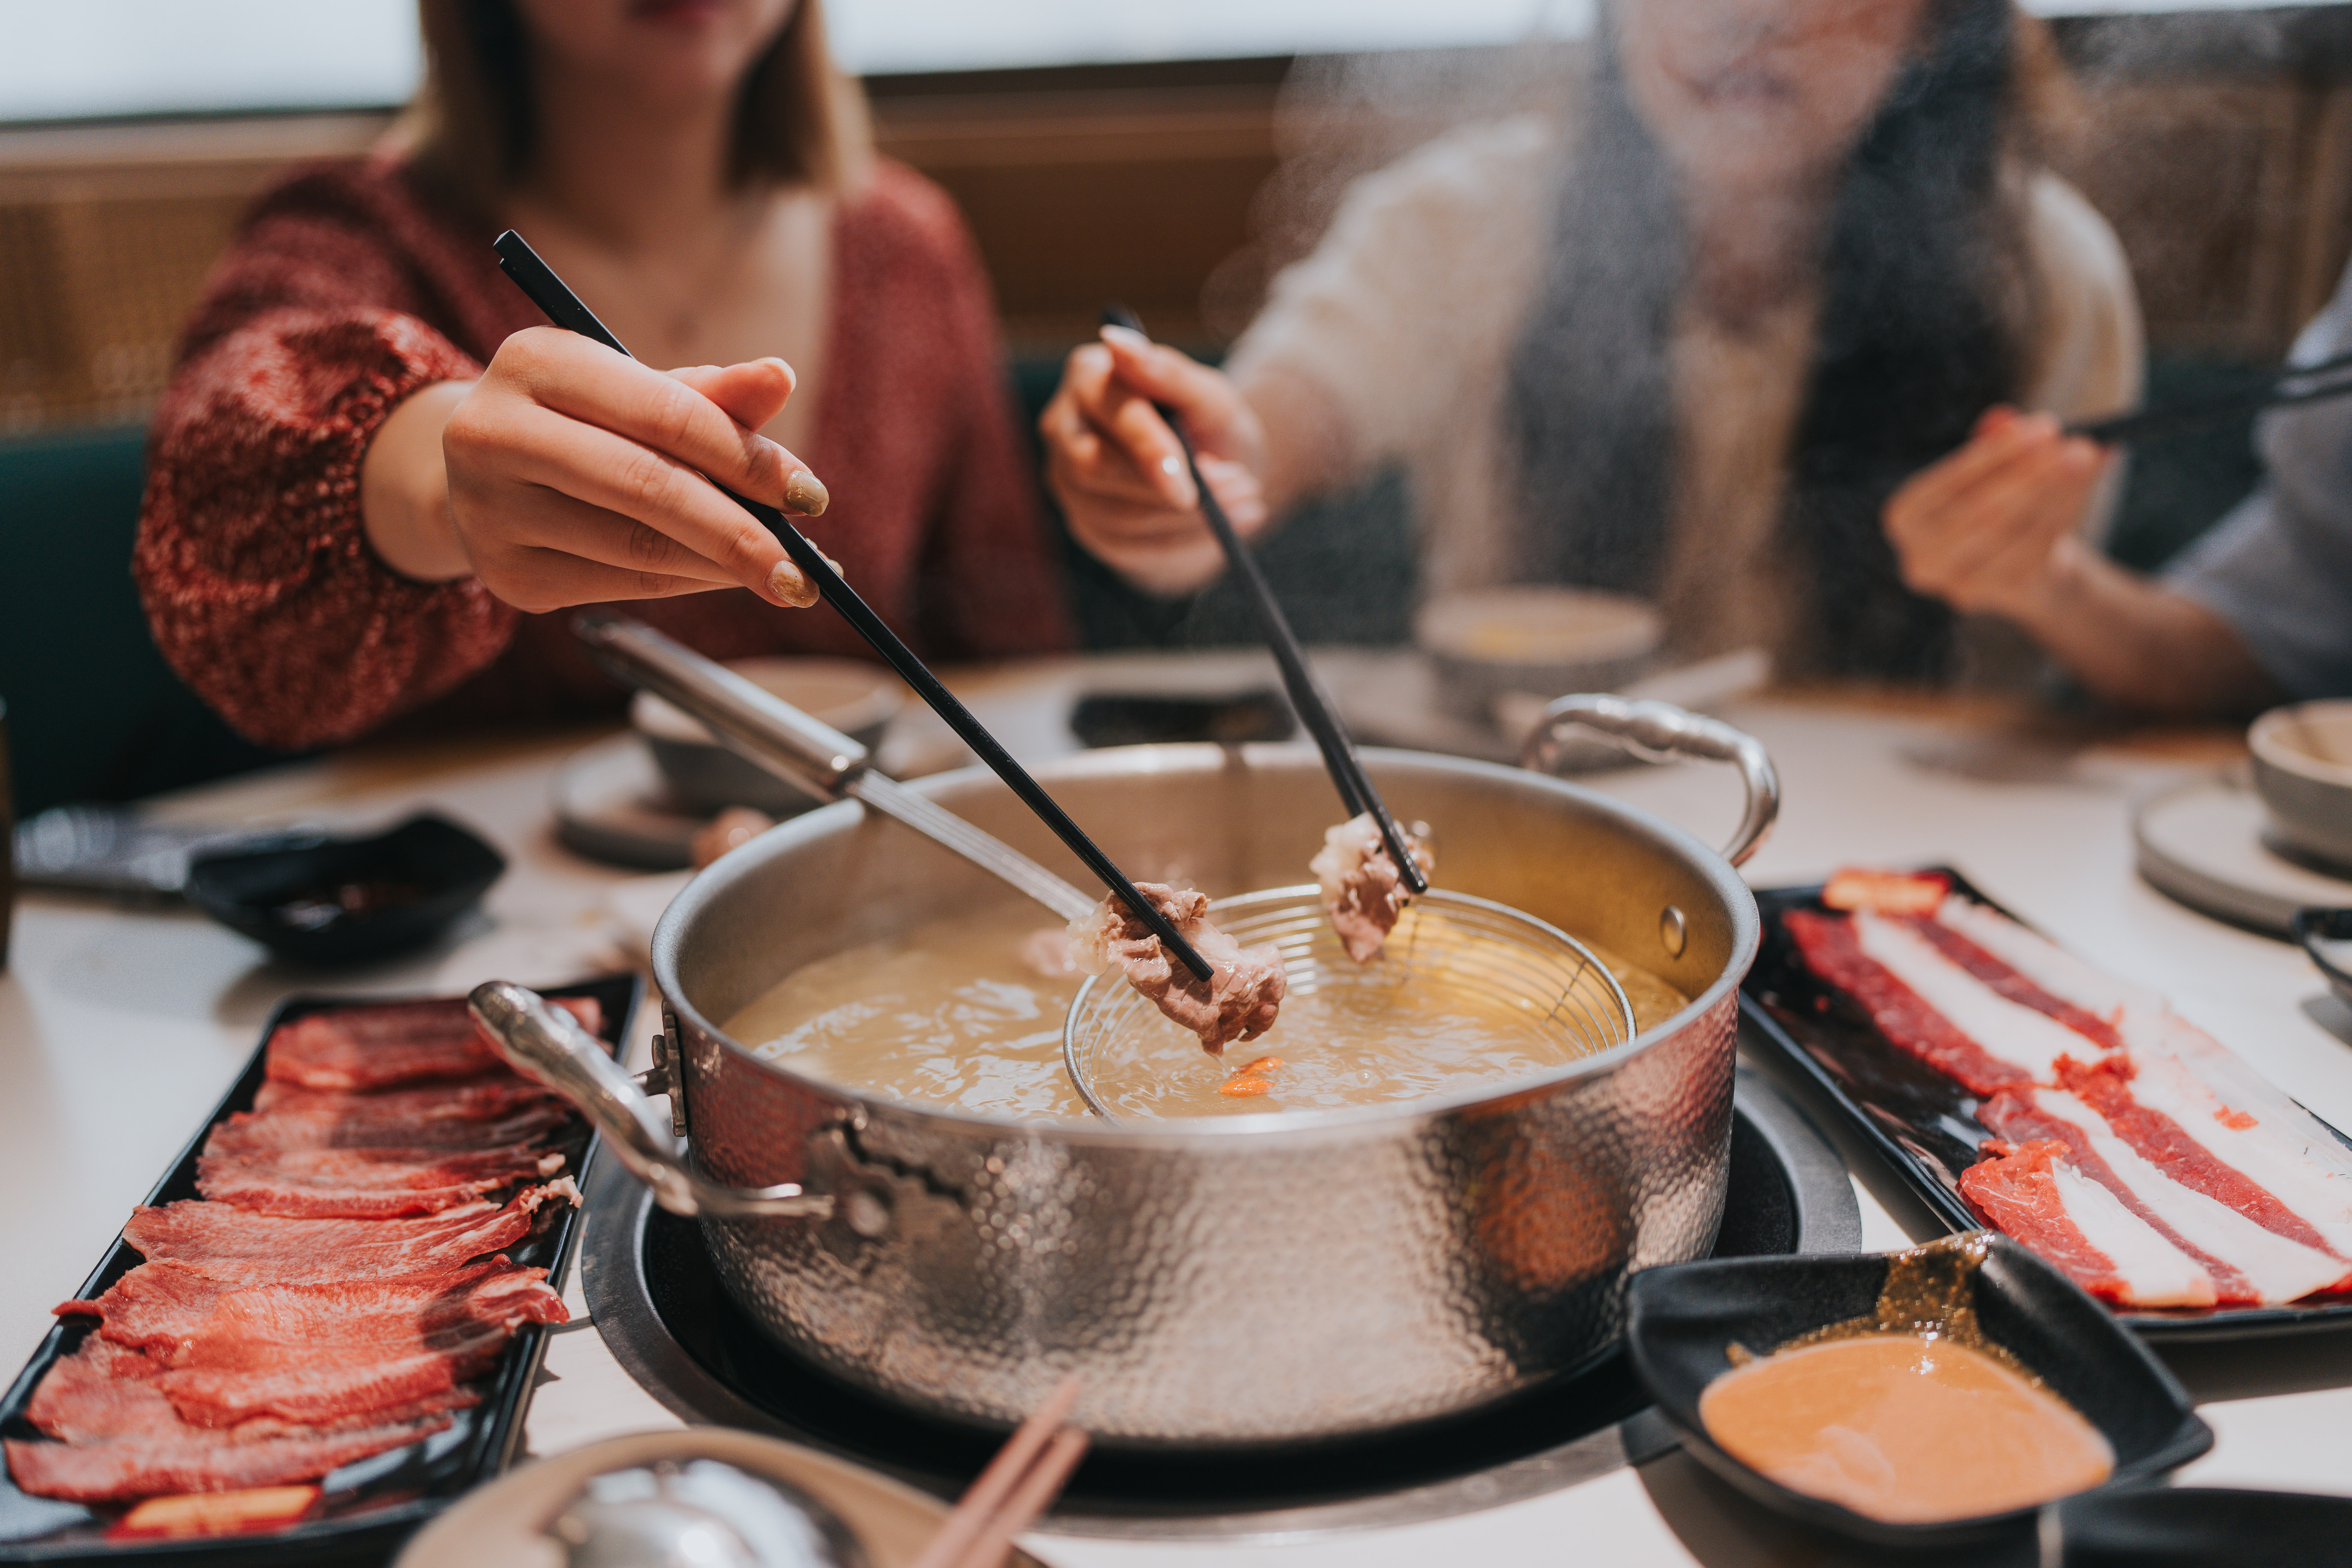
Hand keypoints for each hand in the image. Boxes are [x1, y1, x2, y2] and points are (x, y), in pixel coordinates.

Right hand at [431, 329, 829, 612]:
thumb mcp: (641, 394)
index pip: (664, 414)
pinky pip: (622, 587)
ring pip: (638, 548)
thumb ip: (712, 395)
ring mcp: (491, 511)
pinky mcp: (506, 576)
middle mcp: (495, 432)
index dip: (745, 457)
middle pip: (647, 488)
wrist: (481, 473)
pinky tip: (720, 577)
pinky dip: (686, 583)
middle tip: (807, 571)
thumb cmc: (584, 421)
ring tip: (780, 575)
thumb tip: (780, 377)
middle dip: (741, 533)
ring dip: (722, 567)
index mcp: (535, 361)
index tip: (811, 496)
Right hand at [1039, 325, 1268, 595]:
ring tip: (1244, 500)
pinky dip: (1183, 540)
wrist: (1220, 473)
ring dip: (1187, 518)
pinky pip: (1129, 545)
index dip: (1148, 448)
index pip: (1107, 411)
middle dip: (1167, 489)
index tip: (1189, 481)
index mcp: (1088, 376)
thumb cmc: (1208, 424)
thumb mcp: (1209, 396)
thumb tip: (1116, 339)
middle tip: (1238, 488)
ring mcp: (1066, 479)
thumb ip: (1167, 372)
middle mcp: (1063, 426)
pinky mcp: (1085, 524)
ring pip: (1115, 513)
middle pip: (1093, 467)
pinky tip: (1219, 525)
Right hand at [1883, 406, 2110, 626]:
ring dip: (2055, 489)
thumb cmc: (1996, 503)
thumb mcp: (1991, 468)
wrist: (2022, 570)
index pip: (1939, 486)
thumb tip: (2002, 419)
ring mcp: (1958, 585)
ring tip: (2090, 455)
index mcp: (1904, 519)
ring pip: (2013, 531)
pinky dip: (2065, 510)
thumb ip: (1992, 442)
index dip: (1988, 456)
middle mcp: (1920, 559)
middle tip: (2075, 442)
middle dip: (2030, 473)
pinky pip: (2036, 549)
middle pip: (1978, 512)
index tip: (2038, 427)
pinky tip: (2087, 482)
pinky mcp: (2000, 596)